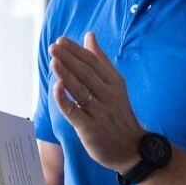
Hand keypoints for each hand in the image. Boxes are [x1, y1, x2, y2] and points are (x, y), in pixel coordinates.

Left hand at [49, 33, 145, 172]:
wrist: (132, 149)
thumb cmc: (119, 115)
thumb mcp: (115, 85)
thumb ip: (101, 60)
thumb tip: (89, 35)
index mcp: (114, 83)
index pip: (93, 62)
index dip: (77, 51)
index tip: (61, 41)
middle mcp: (108, 95)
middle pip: (87, 73)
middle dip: (69, 58)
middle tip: (54, 47)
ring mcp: (99, 112)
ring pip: (80, 90)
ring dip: (66, 74)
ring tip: (53, 61)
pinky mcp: (90, 128)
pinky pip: (74, 111)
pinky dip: (65, 99)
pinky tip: (57, 87)